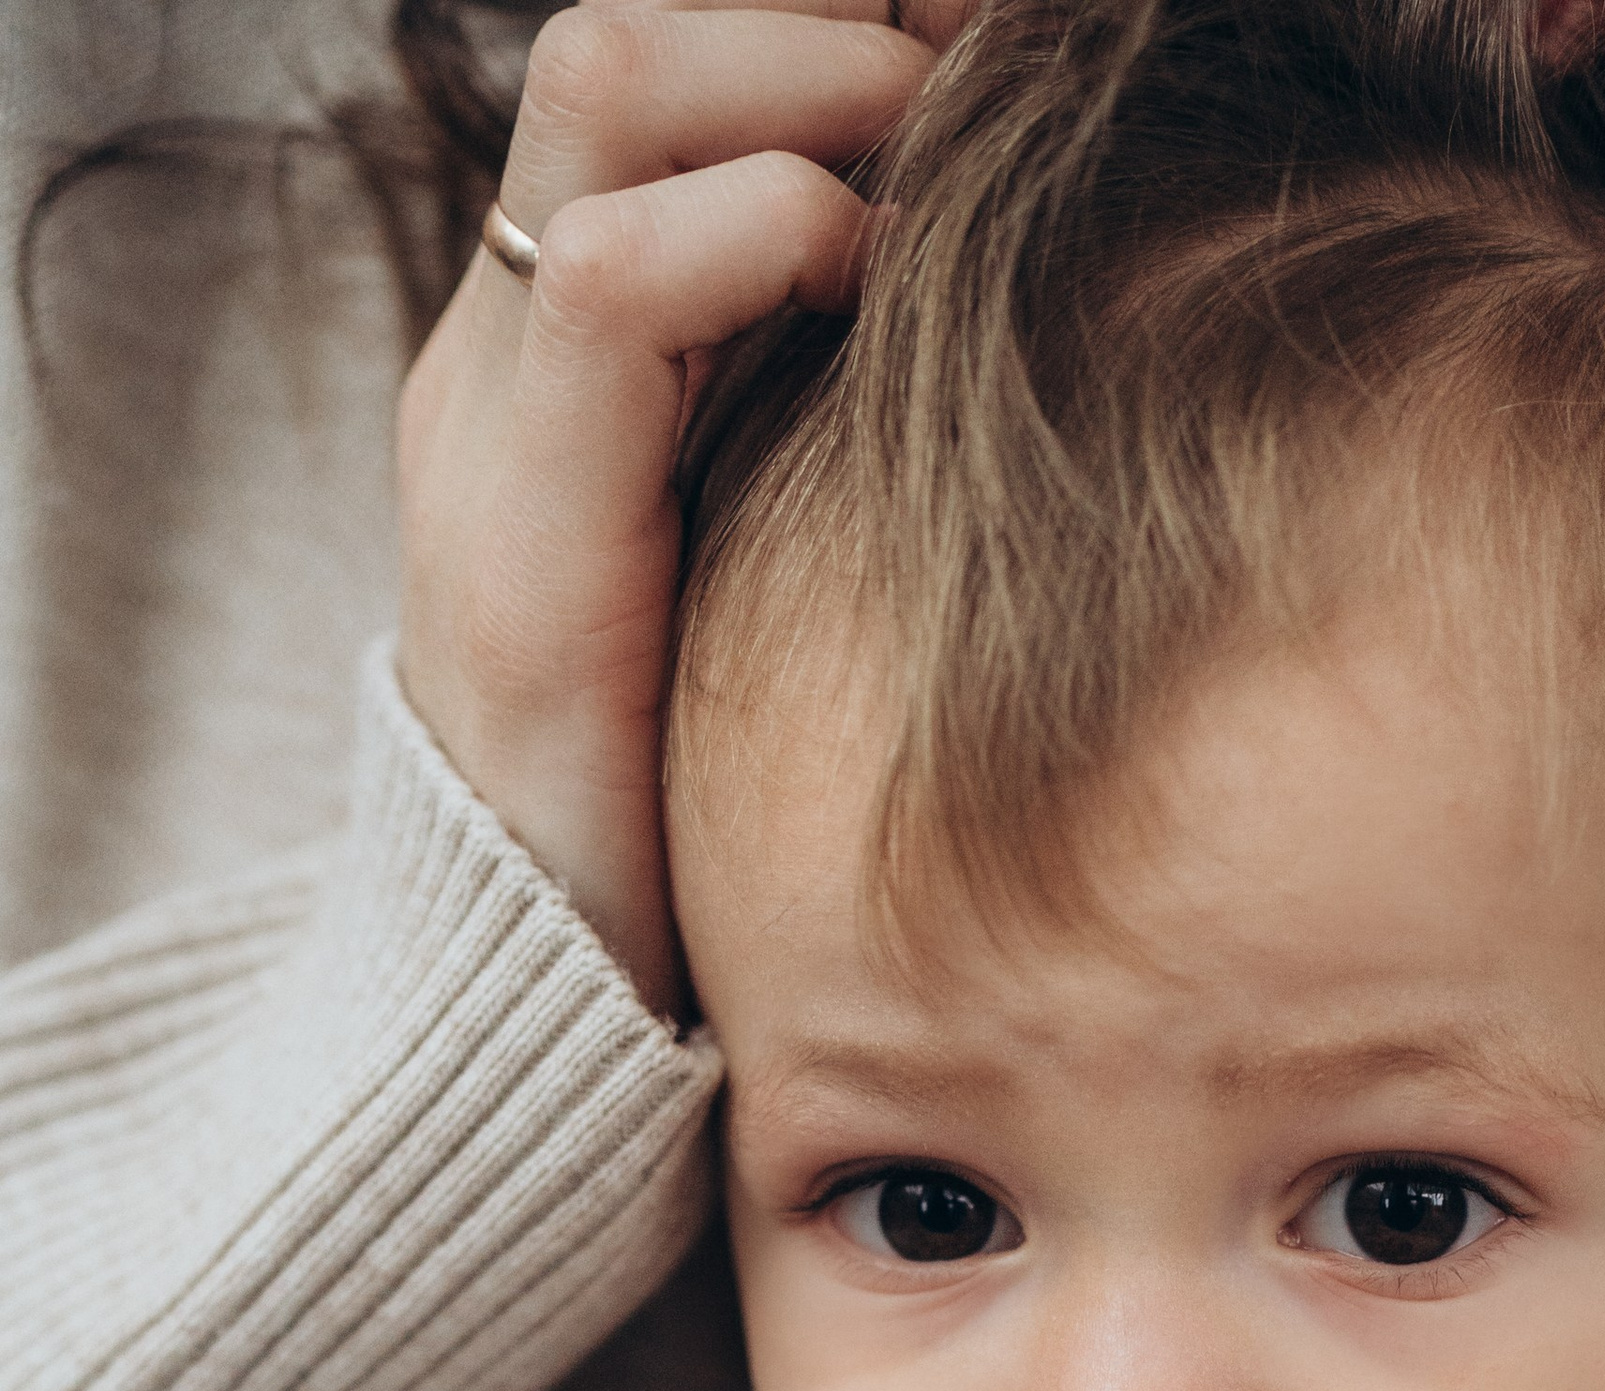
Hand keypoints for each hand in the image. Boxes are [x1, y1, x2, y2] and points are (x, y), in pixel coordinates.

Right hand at [397, 0, 940, 1012]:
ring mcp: (495, 418)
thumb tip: (1067, 360)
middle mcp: (514, 349)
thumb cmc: (714, 841)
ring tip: (948, 150)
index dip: (842, 31)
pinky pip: (624, 279)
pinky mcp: (516, 522)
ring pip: (611, 81)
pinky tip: (883, 284)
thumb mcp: (806, 599)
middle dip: (832, 19)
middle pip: (635, 33)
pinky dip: (770, 233)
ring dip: (807, 77)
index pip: (682, 76)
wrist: (539, 1033)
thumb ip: (868, 458)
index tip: (1012, 50)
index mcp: (579, 362)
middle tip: (1003, 61)